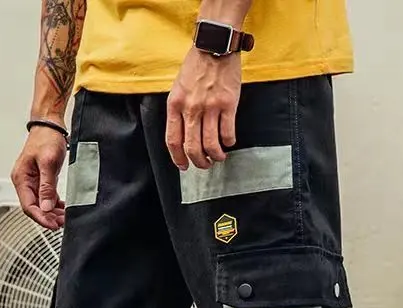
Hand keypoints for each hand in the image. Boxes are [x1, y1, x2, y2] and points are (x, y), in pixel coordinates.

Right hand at [11, 127, 66, 230]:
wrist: (49, 125)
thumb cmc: (47, 139)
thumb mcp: (48, 163)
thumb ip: (47, 186)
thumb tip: (46, 207)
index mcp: (21, 178)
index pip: (28, 206)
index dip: (41, 218)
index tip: (53, 225)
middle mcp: (24, 181)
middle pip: (34, 207)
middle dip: (47, 217)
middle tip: (62, 223)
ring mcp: (32, 181)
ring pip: (41, 204)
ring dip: (52, 213)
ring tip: (64, 218)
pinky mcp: (40, 180)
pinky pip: (46, 197)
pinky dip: (54, 205)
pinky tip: (63, 209)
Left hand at [166, 48, 240, 169]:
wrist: (214, 46)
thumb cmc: (196, 66)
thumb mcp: (178, 88)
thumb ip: (179, 111)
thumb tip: (183, 136)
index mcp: (175, 105)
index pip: (173, 140)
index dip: (178, 158)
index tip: (184, 166)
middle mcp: (191, 108)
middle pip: (192, 147)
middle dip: (199, 162)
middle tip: (204, 164)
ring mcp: (210, 107)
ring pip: (211, 144)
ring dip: (216, 156)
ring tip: (219, 156)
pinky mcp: (228, 104)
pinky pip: (228, 132)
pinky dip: (229, 142)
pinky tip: (229, 141)